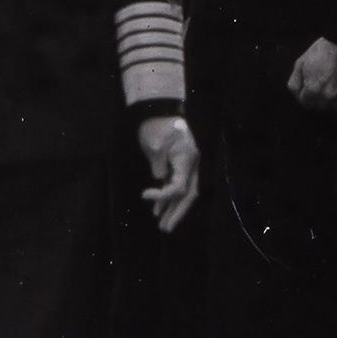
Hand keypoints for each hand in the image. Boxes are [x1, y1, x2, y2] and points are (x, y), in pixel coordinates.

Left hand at [138, 115, 200, 232]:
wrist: (159, 109)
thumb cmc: (157, 125)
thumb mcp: (154, 145)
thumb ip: (158, 166)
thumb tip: (160, 181)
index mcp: (187, 159)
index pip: (179, 187)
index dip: (163, 196)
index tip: (144, 194)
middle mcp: (191, 164)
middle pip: (188, 194)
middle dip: (177, 212)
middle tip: (165, 228)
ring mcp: (186, 164)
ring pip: (183, 192)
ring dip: (172, 207)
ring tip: (162, 223)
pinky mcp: (178, 164)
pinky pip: (176, 184)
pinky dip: (167, 196)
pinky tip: (158, 209)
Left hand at [287, 37, 336, 110]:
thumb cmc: (322, 50)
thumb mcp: (301, 62)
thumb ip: (295, 82)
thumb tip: (296, 95)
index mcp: (313, 90)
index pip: (305, 104)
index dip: (305, 96)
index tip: (308, 90)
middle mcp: (329, 97)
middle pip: (320, 108)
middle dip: (317, 100)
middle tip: (320, 87)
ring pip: (335, 107)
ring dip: (332, 100)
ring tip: (332, 86)